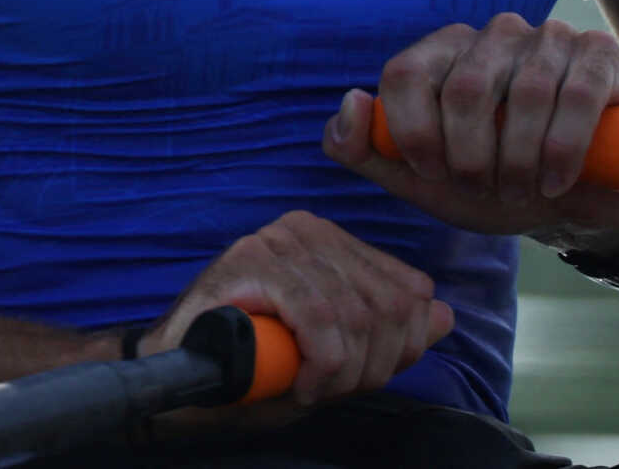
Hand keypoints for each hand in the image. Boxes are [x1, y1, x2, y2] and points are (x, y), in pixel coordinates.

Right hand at [140, 210, 451, 417]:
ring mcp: (278, 241)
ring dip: (345, 371)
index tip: (362, 377)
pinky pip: (321, 319)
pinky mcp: (252, 261)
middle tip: (334, 389)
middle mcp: (307, 230)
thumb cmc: (252, 368)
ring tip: (313, 387)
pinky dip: (322, 364)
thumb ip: (388, 335)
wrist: (174, 377)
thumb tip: (444, 314)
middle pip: (390, 304)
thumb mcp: (334, 357)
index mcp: (332, 242)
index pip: (409, 289)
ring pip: (358, 314)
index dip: (401, 347)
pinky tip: (303, 383)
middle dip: (374, 364)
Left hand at [324, 14, 618, 251]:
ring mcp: (550, 36)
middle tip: (484, 190)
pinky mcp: (599, 52)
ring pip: (526, 93)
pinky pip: (578, 94)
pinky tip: (556, 181)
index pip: (405, 73)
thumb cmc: (493, 184)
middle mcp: (494, 34)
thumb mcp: (422, 181)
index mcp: (444, 53)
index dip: (413, 131)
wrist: (576, 203)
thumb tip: (350, 103)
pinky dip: (564, 148)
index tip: (432, 173)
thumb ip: (367, 150)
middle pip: (465, 88)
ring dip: (520, 160)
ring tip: (520, 191)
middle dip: (471, 157)